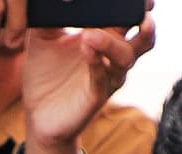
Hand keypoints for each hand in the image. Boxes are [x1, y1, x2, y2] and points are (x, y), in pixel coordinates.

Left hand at [17, 10, 157, 153]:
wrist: (37, 114)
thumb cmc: (44, 72)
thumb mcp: (42, 36)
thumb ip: (51, 15)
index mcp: (106, 36)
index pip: (128, 15)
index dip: (136, 5)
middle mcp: (113, 56)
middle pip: (141, 35)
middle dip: (143, 19)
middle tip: (142, 7)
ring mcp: (108, 76)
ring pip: (126, 58)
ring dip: (112, 44)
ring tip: (91, 34)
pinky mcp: (96, 97)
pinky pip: (103, 79)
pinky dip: (97, 63)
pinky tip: (87, 49)